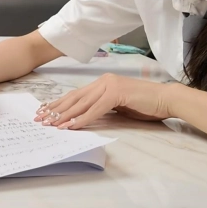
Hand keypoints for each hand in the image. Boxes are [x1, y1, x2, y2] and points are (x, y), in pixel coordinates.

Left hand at [35, 74, 173, 129]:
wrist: (166, 99)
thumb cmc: (145, 105)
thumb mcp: (118, 106)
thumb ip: (102, 107)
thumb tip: (84, 117)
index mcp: (102, 83)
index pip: (76, 95)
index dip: (59, 104)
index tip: (45, 112)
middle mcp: (103, 81)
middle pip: (74, 98)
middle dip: (56, 109)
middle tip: (40, 119)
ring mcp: (109, 85)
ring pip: (81, 103)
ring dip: (65, 115)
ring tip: (51, 124)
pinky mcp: (117, 93)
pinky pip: (95, 109)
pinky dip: (82, 119)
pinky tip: (71, 126)